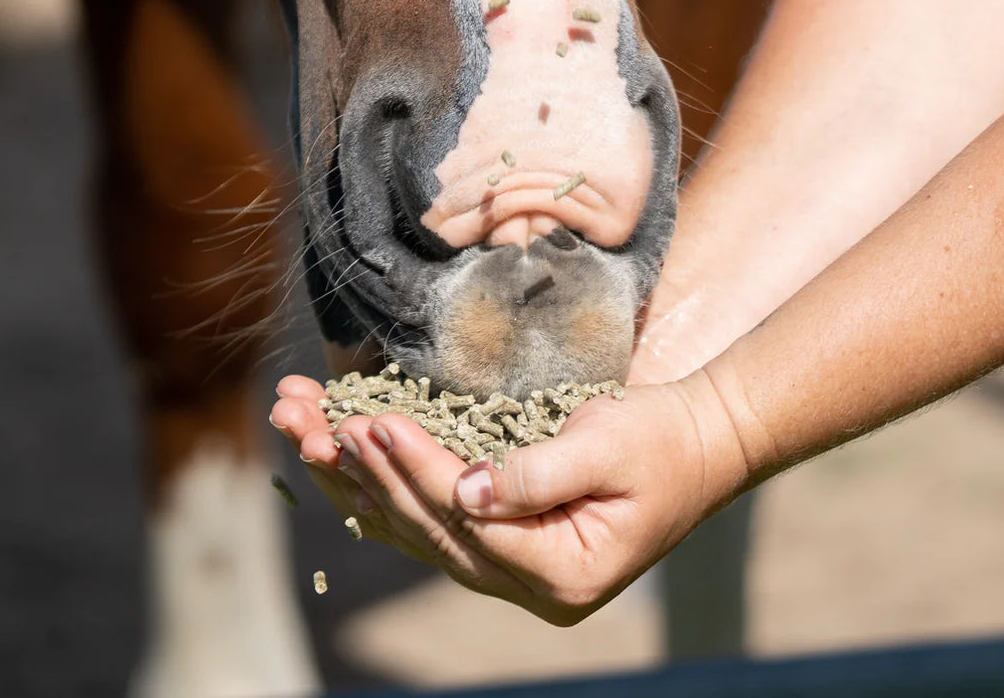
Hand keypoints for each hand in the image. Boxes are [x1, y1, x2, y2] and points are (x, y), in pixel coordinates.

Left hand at [271, 375, 748, 623]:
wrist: (701, 444)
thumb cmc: (663, 440)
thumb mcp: (608, 447)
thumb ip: (537, 474)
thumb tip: (464, 491)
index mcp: (564, 574)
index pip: (467, 520)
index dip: (415, 467)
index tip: (370, 419)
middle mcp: (531, 586)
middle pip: (426, 530)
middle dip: (362, 468)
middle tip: (305, 418)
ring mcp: (516, 569)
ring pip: (416, 528)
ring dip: (356, 476)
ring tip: (301, 429)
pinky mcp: (506, 539)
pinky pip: (431, 519)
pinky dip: (385, 485)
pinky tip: (341, 458)